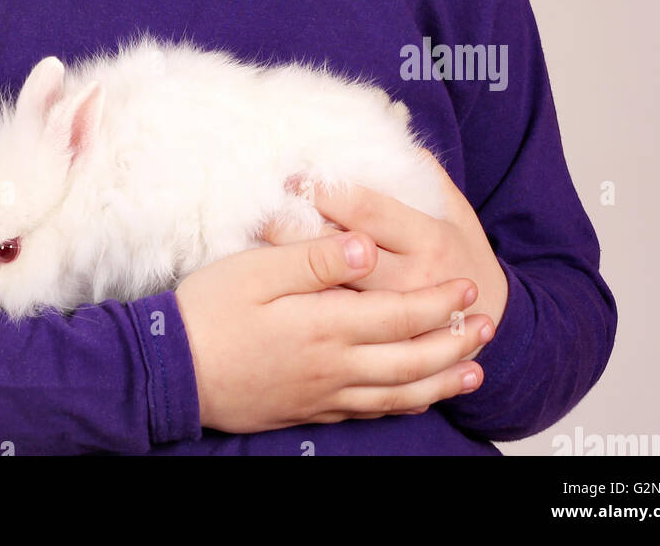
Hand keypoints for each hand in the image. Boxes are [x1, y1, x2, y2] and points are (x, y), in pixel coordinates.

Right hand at [174, 230, 494, 434]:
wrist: (171, 371)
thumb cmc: (208, 311)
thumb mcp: (256, 270)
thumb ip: (313, 258)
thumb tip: (363, 246)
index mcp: (325, 325)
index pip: (400, 315)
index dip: (440, 302)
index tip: (468, 286)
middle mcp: (333, 365)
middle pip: (411, 359)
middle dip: (454, 342)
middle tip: (488, 326)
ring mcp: (322, 393)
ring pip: (399, 394)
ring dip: (441, 381)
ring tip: (473, 372)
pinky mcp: (308, 409)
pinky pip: (371, 412)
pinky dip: (405, 405)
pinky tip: (414, 398)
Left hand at [257, 152, 508, 337]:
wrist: (488, 319)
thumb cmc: (460, 249)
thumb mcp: (452, 207)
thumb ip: (419, 170)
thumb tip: (385, 121)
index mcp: (428, 240)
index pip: (366, 210)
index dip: (325, 192)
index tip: (291, 176)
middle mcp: (411, 281)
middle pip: (341, 253)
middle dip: (295, 230)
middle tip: (260, 210)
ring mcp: (395, 318)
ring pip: (332, 291)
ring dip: (292, 268)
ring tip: (254, 244)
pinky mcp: (381, 342)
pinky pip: (335, 321)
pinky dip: (305, 300)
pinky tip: (275, 283)